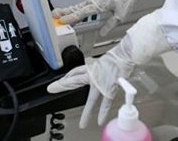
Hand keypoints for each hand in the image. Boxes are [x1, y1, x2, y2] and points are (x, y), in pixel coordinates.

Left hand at [48, 12, 171, 127]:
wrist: (125, 55)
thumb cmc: (118, 58)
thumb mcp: (104, 62)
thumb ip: (98, 69)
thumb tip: (99, 74)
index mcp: (91, 68)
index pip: (75, 72)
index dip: (66, 77)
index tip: (59, 82)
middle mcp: (93, 75)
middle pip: (74, 81)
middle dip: (63, 85)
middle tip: (52, 89)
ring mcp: (101, 82)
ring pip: (91, 99)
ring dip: (87, 112)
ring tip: (83, 123)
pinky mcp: (110, 88)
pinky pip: (105, 102)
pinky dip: (103, 112)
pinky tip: (99, 120)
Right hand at [53, 0, 140, 36]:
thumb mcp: (121, 14)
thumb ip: (110, 24)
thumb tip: (102, 33)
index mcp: (99, 4)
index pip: (82, 12)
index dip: (71, 18)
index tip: (62, 21)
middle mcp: (93, 0)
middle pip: (76, 8)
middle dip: (64, 13)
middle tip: (52, 17)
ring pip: (77, 6)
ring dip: (67, 11)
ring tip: (56, 16)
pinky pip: (81, 5)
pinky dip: (74, 10)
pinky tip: (69, 13)